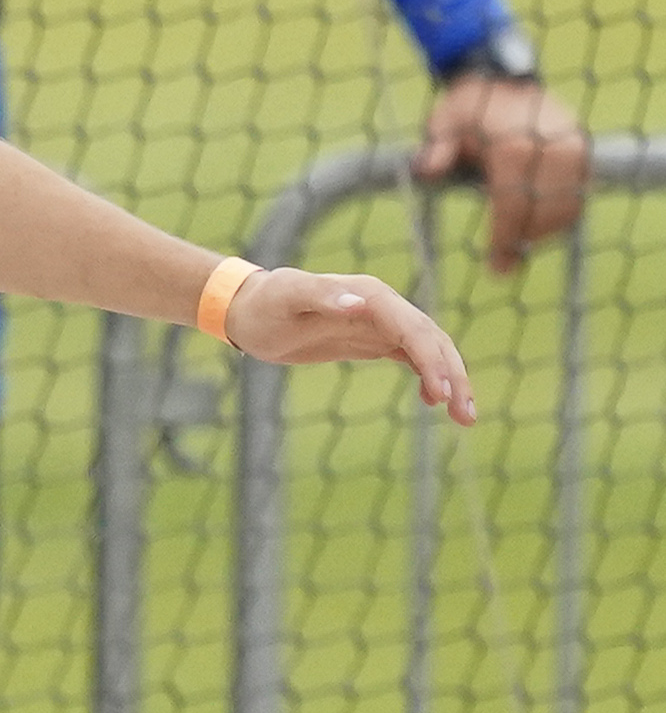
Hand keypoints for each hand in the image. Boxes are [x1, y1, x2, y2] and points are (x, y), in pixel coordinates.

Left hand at [223, 266, 475, 425]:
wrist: (248, 310)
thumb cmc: (264, 304)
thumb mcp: (287, 299)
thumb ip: (322, 296)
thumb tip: (360, 303)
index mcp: (369, 294)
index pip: (412, 328)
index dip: (431, 360)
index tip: (442, 393)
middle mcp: (382, 305)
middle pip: (431, 340)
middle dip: (453, 375)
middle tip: (465, 416)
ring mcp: (380, 323)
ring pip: (428, 350)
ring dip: (450, 380)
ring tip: (464, 418)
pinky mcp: (372, 340)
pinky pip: (411, 357)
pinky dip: (428, 377)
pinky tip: (434, 402)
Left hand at [416, 75, 587, 272]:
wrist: (500, 77)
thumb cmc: (466, 107)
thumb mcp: (443, 124)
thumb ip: (438, 150)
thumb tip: (426, 170)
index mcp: (515, 149)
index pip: (513, 208)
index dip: (505, 240)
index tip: (496, 266)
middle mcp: (551, 150)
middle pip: (544, 213)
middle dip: (524, 242)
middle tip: (504, 267)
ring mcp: (572, 149)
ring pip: (568, 207)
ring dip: (546, 232)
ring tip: (519, 246)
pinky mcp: (583, 149)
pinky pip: (580, 192)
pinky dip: (564, 214)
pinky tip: (540, 227)